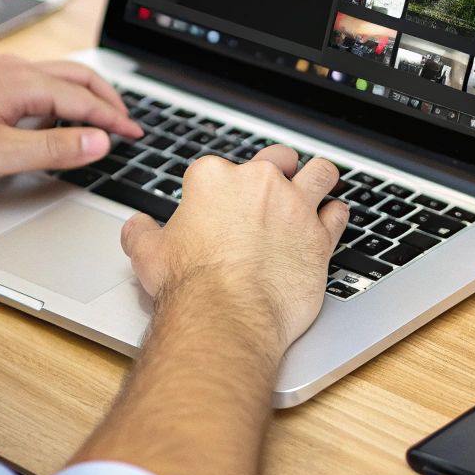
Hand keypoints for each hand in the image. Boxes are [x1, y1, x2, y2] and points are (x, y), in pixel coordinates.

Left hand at [0, 55, 141, 185]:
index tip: (133, 135)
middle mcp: (14, 70)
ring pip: (57, 75)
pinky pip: (37, 80)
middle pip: (77, 77)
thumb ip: (53, 149)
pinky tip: (52, 116)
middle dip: (107, 99)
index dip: (113, 120)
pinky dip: (60, 94)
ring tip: (98, 118)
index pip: (84, 100)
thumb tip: (98, 141)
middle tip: (125, 123)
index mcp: (23, 84)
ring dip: (84, 94)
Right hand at [120, 146, 348, 355]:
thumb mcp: (148, 255)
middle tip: (274, 189)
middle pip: (277, 158)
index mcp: (214, 178)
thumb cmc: (189, 285)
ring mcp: (293, 206)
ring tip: (317, 185)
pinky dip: (336, 215)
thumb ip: (141, 233)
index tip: (225, 204)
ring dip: (318, 178)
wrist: (225, 315)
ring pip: (319, 173)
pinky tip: (331, 218)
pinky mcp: (319, 235)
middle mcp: (258, 183)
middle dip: (278, 169)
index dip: (224, 187)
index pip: (221, 168)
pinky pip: (338, 213)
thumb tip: (136, 227)